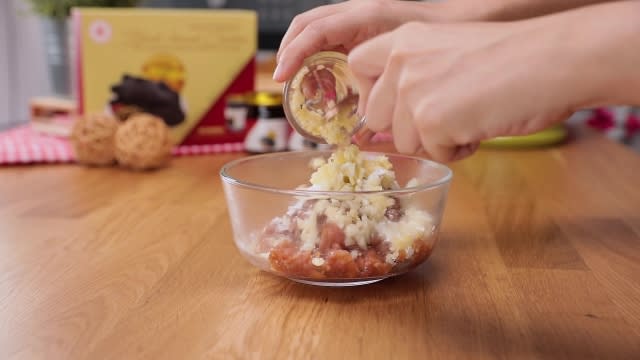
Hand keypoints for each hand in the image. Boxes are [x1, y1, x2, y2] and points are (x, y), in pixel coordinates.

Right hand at [273, 0, 443, 81]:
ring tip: (300, 82)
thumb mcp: (407, 58)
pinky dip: (316, 54)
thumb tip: (364, 115)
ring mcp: (356, 15)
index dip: (293, 54)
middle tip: (284, 80)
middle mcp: (356, 11)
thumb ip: (383, 81)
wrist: (457, 16)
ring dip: (300, 54)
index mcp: (365, 15)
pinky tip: (321, 76)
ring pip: (314, 30)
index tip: (282, 76)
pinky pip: (328, 35)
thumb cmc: (439, 32)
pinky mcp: (359, 24)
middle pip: (306, 26)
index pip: (316, 31)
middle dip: (289, 52)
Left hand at [348, 19, 590, 161]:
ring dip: (435, 140)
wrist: (552, 60)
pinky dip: (458, 150)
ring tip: (470, 116)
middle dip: (406, 126)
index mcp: (404, 38)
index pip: (357, 66)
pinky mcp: (430, 119)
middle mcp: (401, 60)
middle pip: (374, 116)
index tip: (394, 105)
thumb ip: (411, 76)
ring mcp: (413, 90)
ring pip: (402, 141)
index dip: (372, 92)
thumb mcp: (446, 53)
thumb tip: (381, 125)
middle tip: (445, 116)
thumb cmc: (511, 58)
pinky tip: (480, 126)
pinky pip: (433, 154)